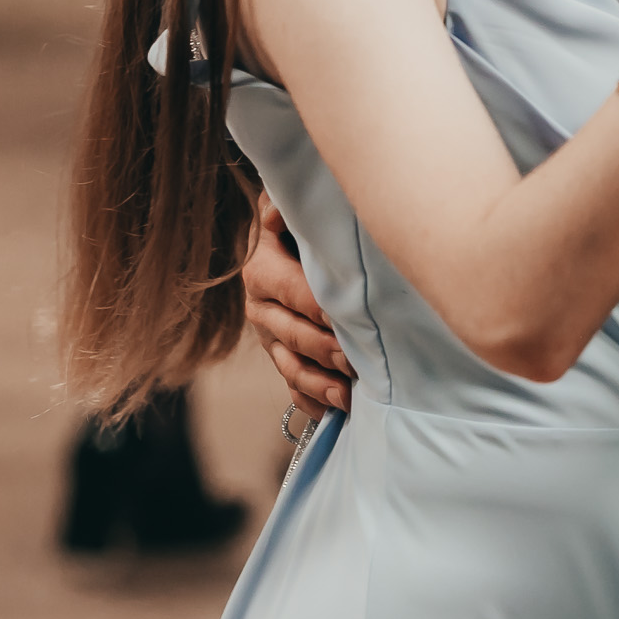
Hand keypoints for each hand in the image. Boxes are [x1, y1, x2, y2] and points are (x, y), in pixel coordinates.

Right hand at [246, 200, 352, 412]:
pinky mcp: (283, 357)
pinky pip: (294, 389)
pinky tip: (338, 412)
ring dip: (321, 384)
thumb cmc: (295, 222)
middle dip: (326, 349)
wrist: (286, 242)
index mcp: (262, 271)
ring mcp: (271, 338)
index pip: (292, 291)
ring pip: (293, 368)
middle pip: (294, 335)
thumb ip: (281, 206)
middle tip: (356, 359)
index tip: (346, 318)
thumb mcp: (284, 206)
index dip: (319, 305)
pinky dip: (314, 403)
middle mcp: (261, 308)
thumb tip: (277, 212)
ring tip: (349, 396)